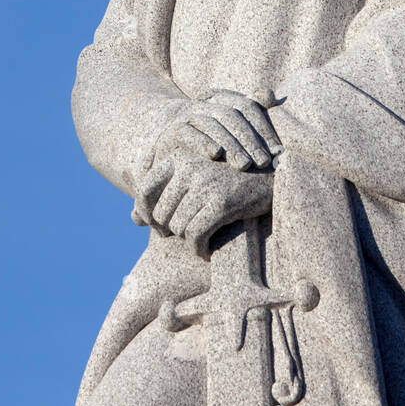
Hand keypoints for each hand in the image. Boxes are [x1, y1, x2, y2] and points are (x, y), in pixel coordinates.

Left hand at [147, 155, 273, 258]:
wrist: (272, 177)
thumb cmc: (227, 181)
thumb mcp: (194, 180)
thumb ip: (162, 196)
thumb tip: (132, 219)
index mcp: (178, 156)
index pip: (143, 191)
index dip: (147, 215)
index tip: (161, 227)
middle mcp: (189, 166)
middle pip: (160, 215)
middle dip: (173, 230)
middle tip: (191, 232)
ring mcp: (206, 183)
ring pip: (178, 227)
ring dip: (190, 238)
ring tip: (205, 235)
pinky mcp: (221, 202)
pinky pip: (196, 235)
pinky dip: (200, 248)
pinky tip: (208, 248)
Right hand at [155, 88, 280, 171]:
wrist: (169, 146)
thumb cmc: (210, 139)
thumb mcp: (231, 125)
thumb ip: (253, 110)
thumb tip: (270, 95)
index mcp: (222, 97)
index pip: (248, 107)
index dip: (264, 128)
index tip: (277, 150)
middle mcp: (205, 102)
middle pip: (232, 116)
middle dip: (250, 140)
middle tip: (263, 162)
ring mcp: (188, 115)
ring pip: (213, 125)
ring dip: (231, 145)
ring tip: (244, 165)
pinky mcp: (173, 130)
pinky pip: (189, 133)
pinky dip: (203, 142)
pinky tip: (216, 154)